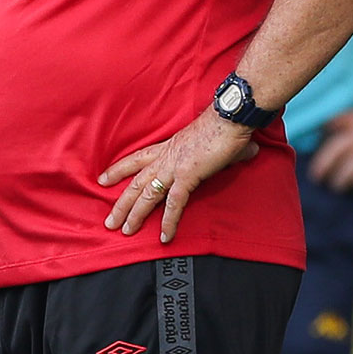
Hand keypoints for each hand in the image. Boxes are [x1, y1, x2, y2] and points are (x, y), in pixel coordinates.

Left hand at [99, 115, 260, 243]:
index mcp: (169, 147)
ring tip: (125, 231)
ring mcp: (174, 167)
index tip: (103, 179)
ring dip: (135, 215)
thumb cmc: (225, 125)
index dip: (119, 170)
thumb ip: (225, 151)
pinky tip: (164, 236)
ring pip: (147, 195)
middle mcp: (166, 157)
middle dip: (120, 203)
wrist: (229, 117)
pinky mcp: (187, 176)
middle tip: (109, 220)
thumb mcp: (216, 140)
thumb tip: (249, 149)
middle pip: (136, 182)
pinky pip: (174, 204)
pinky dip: (169, 221)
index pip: (137, 159)